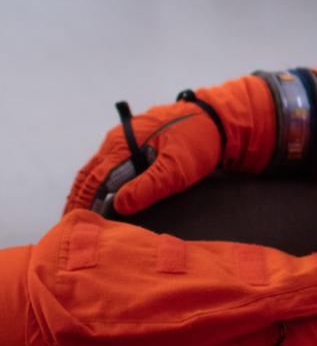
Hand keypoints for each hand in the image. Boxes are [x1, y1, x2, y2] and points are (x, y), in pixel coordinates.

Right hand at [65, 95, 223, 215]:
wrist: (215, 118)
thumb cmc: (198, 141)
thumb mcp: (177, 167)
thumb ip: (149, 186)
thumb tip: (118, 205)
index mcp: (122, 143)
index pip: (93, 179)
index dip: (82, 204)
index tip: (75, 226)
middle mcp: (117, 140)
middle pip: (89, 174)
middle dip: (78, 200)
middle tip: (72, 227)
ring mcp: (125, 140)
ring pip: (98, 169)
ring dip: (89, 192)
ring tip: (84, 218)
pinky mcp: (135, 144)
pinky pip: (111, 166)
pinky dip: (102, 184)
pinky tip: (104, 200)